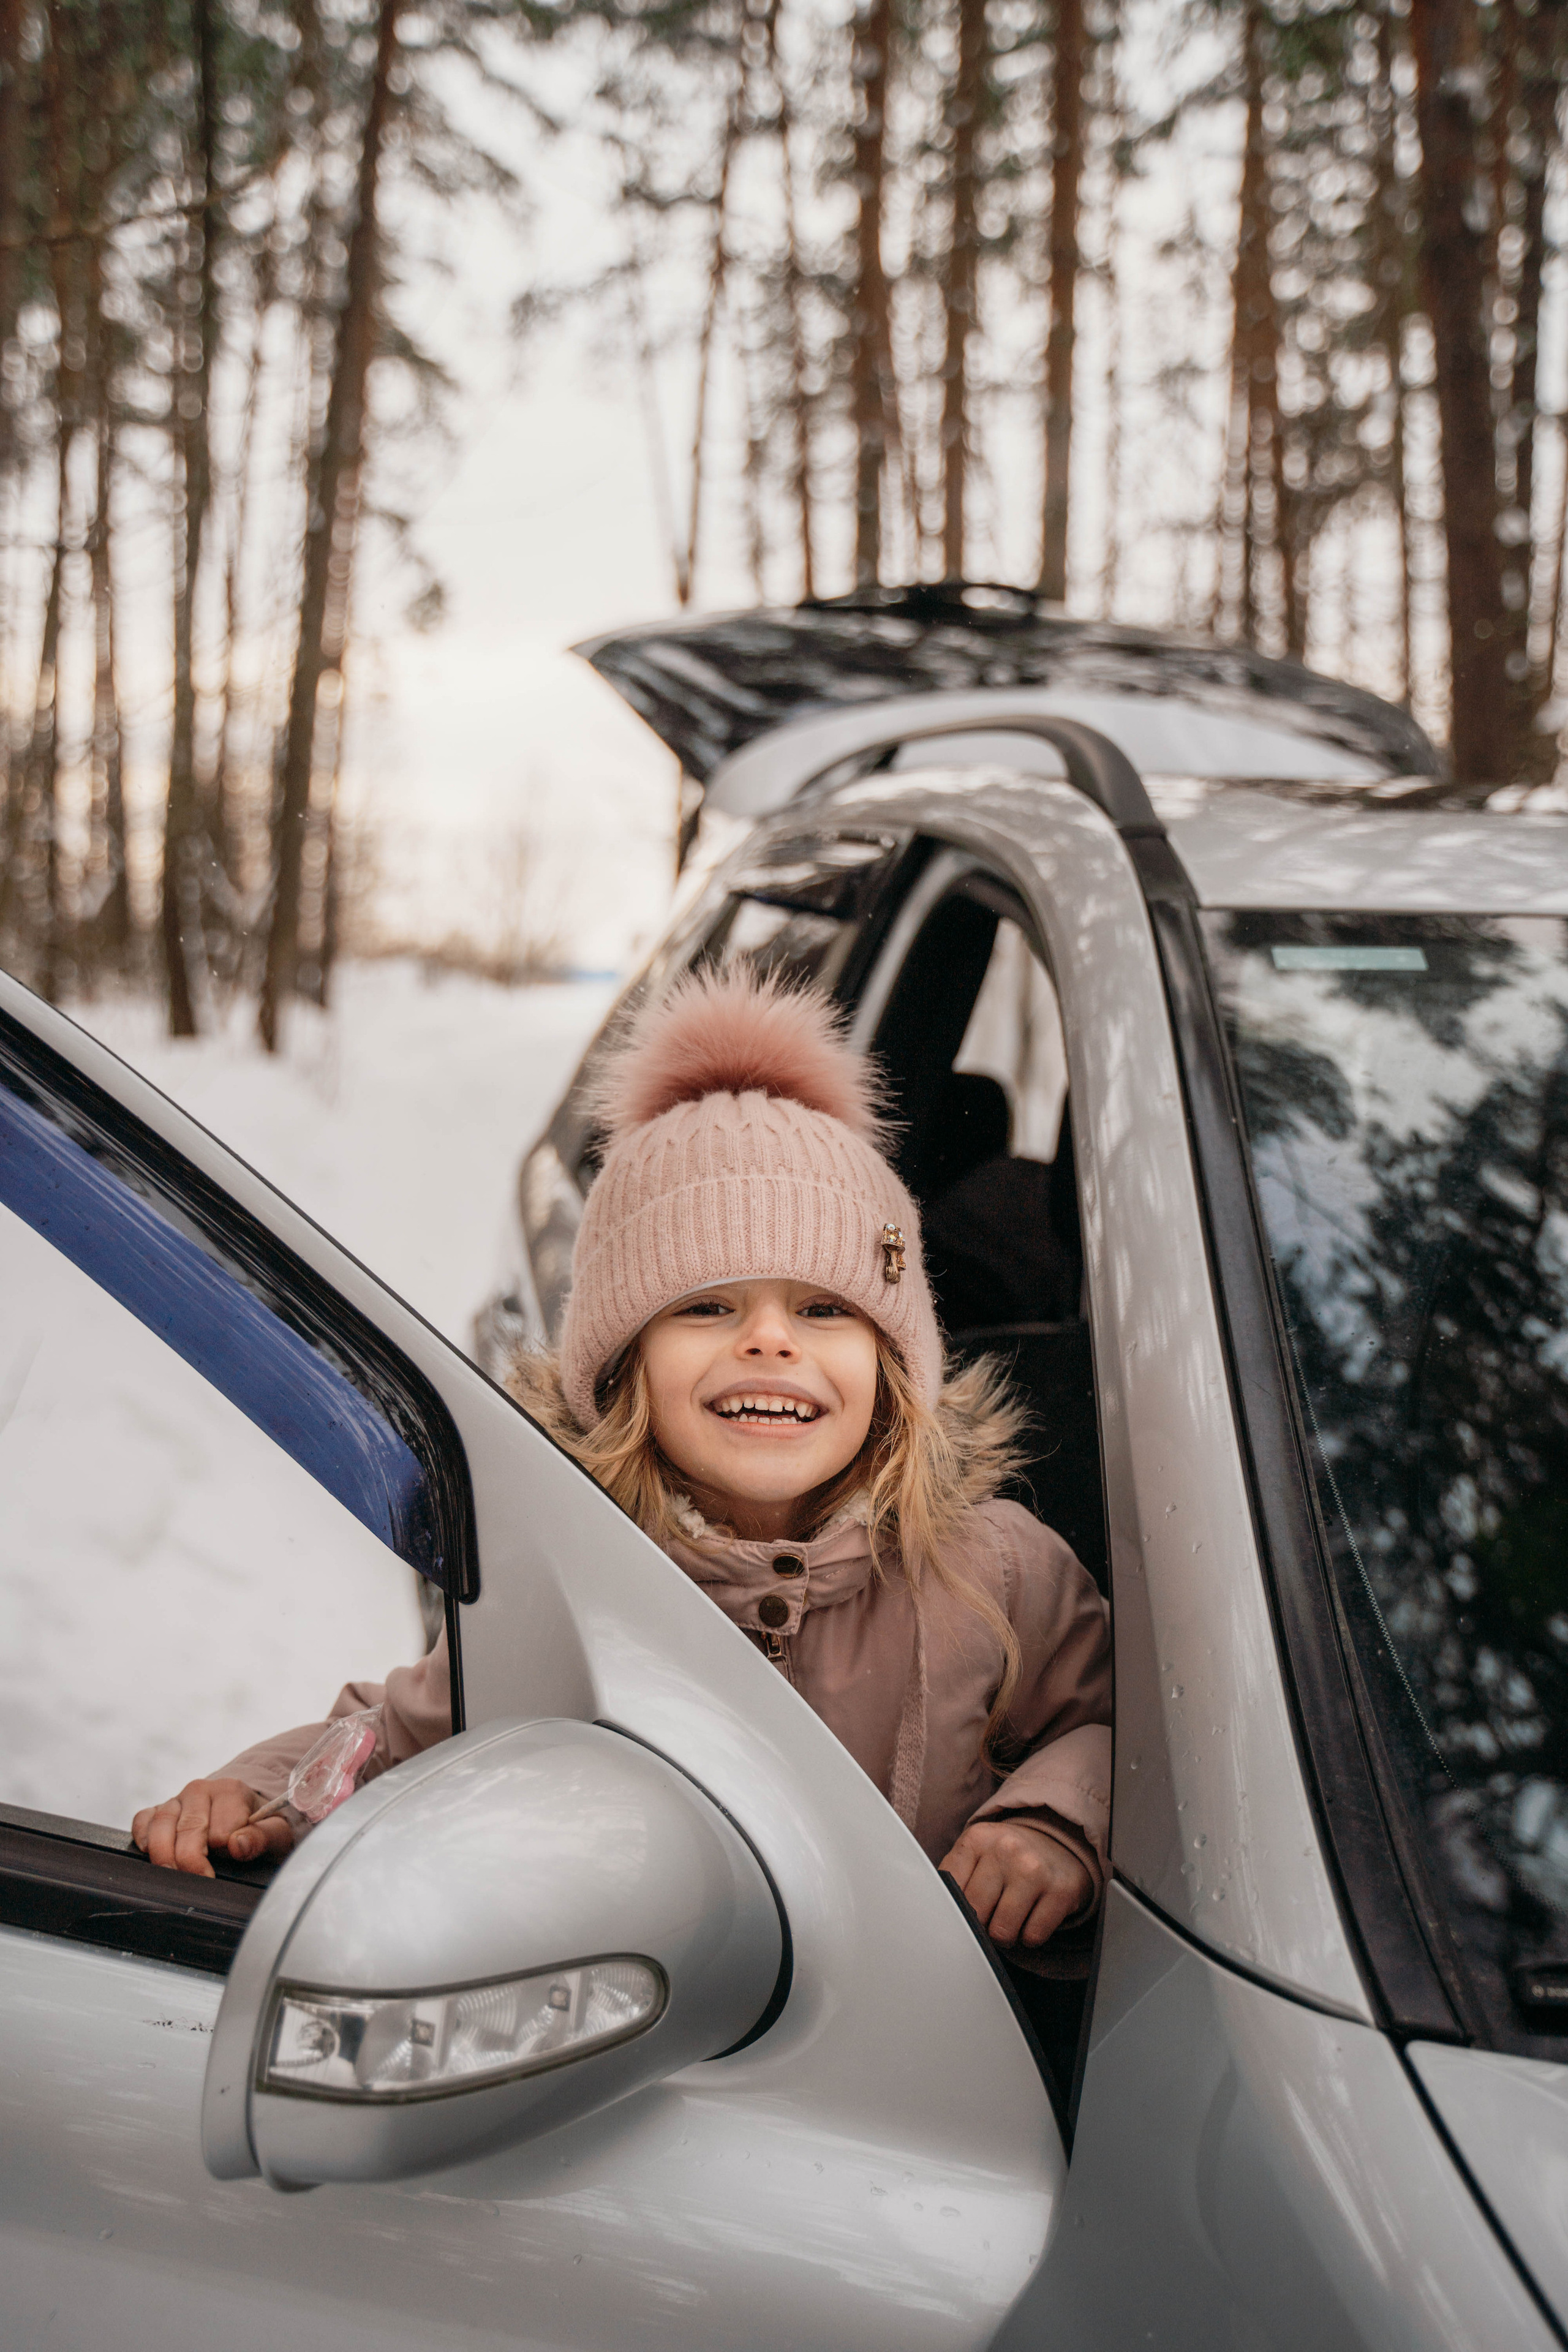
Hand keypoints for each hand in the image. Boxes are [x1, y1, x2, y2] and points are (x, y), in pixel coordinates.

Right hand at [132, 1778, 295, 1877]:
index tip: (232, 1864)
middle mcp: (201, 1790)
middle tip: (202, 1882)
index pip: (221, 1829)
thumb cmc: (261, 1826)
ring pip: (160, 1825)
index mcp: (231, 1791)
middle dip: (192, 1861)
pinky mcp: (159, 1810)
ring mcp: (177, 1800)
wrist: (247, 1815)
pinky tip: (150, 1856)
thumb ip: (262, 1837)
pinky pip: (142, 1820)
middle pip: (188, 1829)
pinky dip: (142, 1838)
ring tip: (175, 1878)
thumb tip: (237, 1845)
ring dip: (164, 1856)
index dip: (226, 1852)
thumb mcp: (276, 1832)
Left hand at [940, 1819, 1092, 1947]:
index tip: (963, 1909)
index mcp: (977, 1839)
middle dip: (981, 1924)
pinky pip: (1033, 1937)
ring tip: (1011, 1916)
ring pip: (1003, 1932)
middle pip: (975, 1914)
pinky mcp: (1062, 1891)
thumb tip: (932, 1916)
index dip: (955, 1909)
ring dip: (1005, 1935)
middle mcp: (1006, 1849)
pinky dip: (1030, 1936)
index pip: (950, 1891)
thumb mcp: (975, 1853)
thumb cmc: (1007, 1857)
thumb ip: (952, 1878)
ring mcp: (1035, 1870)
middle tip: (991, 1912)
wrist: (1059, 1844)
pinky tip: (1033, 1916)